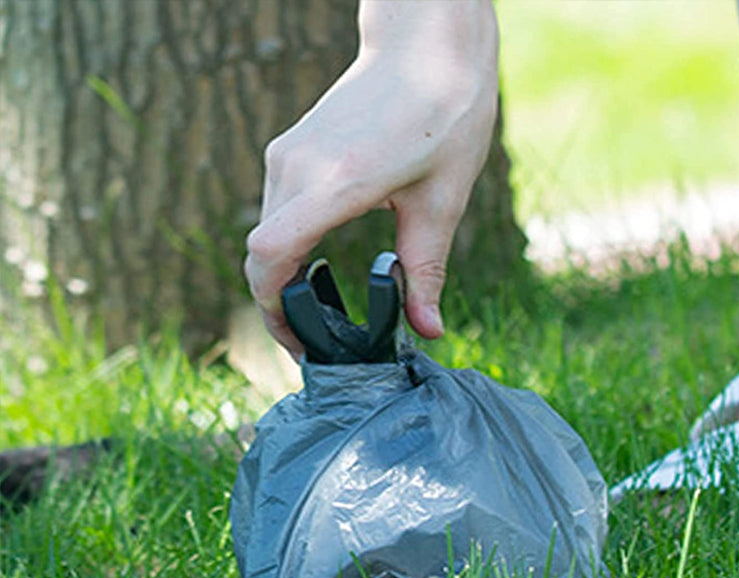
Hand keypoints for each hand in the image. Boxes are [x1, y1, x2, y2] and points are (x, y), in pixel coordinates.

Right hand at [244, 0, 498, 357]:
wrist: (426, 41)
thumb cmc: (445, 112)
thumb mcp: (443, 201)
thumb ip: (425, 271)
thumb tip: (428, 331)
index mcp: (338, 180)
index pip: (271, 253)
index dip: (273, 306)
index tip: (300, 338)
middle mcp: (298, 165)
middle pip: (258, 254)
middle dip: (274, 305)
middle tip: (310, 341)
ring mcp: (288, 152)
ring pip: (263, 234)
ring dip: (278, 277)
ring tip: (314, 311)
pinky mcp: (290, 147)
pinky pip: (273, 211)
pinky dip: (284, 248)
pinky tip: (313, 266)